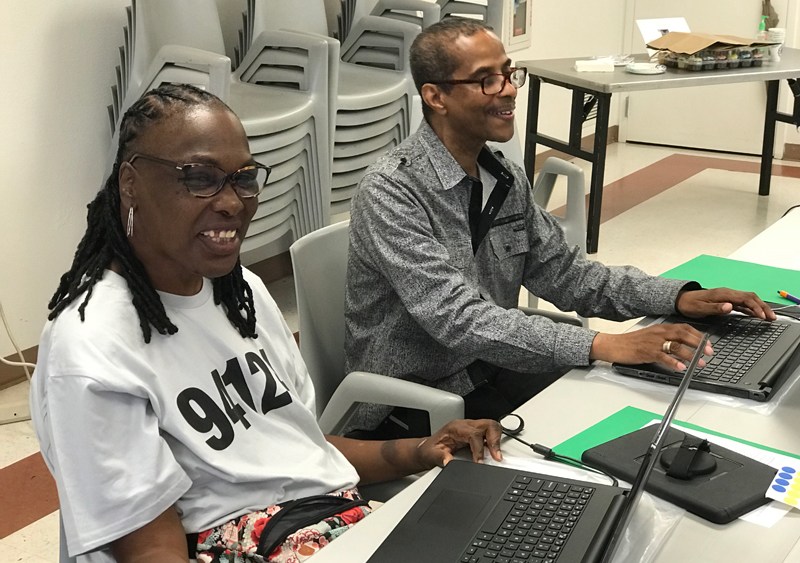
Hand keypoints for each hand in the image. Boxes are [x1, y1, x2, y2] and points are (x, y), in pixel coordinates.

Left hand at [416, 419, 502, 467]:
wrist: (425, 449)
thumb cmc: (428, 450)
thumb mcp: (431, 455)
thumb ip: (440, 458)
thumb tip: (449, 462)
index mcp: (455, 428)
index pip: (474, 434)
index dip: (479, 449)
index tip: (480, 462)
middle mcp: (465, 425)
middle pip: (487, 424)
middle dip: (495, 440)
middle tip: (496, 456)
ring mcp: (471, 428)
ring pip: (491, 426)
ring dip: (497, 440)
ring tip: (497, 455)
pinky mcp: (474, 433)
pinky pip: (489, 432)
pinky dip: (495, 441)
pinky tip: (493, 452)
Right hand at [591, 323, 712, 371]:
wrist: (615, 345)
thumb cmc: (632, 342)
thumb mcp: (651, 336)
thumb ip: (666, 338)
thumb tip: (683, 345)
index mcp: (662, 328)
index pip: (684, 328)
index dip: (698, 335)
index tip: (708, 343)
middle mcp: (659, 333)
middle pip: (683, 335)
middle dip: (699, 344)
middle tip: (709, 352)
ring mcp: (654, 342)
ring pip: (676, 346)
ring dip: (690, 355)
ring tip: (699, 363)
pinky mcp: (647, 352)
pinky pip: (663, 357)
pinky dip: (674, 362)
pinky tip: (681, 368)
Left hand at [676, 287, 775, 320]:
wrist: (681, 299)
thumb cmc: (689, 304)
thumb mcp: (700, 308)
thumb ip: (715, 308)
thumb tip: (730, 306)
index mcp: (723, 294)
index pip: (745, 299)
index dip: (755, 307)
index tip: (762, 316)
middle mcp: (727, 293)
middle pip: (751, 297)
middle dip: (763, 307)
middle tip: (772, 318)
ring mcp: (727, 296)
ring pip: (749, 300)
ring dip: (760, 307)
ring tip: (769, 317)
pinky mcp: (726, 300)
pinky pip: (743, 303)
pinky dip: (752, 308)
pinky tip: (756, 314)